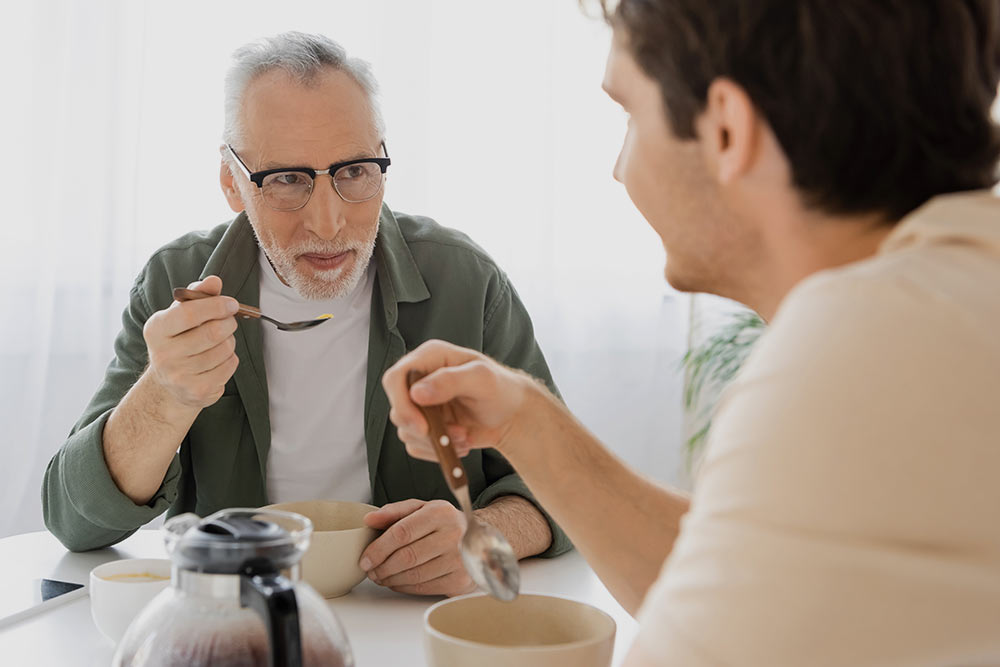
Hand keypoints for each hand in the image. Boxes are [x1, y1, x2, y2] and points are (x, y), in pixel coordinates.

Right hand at [142, 275, 240, 408]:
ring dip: (230, 342)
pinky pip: (229, 366)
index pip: (189, 314)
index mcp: (156, 329)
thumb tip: (214, 281)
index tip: (232, 304)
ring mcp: (179, 376)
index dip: (216, 306)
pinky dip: (231, 359)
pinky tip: (219, 360)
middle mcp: (163, 354)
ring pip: (224, 349)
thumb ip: (198, 296)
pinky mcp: (197, 391)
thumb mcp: (181, 314)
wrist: (169, 383)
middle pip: (212, 332)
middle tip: (229, 322)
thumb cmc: (179, 340)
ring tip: (221, 342)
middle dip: (228, 324)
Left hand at [359, 498, 476, 596]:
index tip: (365, 558)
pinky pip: (424, 587)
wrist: (478, 539)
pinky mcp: (460, 580)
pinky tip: (397, 582)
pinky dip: (404, 587)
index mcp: (440, 513)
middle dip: (382, 567)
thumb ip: (394, 512)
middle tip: (371, 571)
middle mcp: (453, 535)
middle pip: (406, 556)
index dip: (379, 548)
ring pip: (414, 575)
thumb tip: (369, 519)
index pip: (402, 532)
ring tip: (381, 576)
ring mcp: (459, 559)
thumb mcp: (421, 509)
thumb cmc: (444, 524)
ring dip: (390, 579)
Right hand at [381, 339, 537, 461]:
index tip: (423, 426)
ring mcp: (420, 405)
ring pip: (405, 431)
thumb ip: (450, 381)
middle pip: (398, 409)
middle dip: (425, 429)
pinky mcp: (424, 426)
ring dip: (436, 442)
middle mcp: (420, 380)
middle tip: (455, 434)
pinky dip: (437, 451)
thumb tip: (416, 393)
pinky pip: (415, 446)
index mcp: (429, 358)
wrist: (511, 415)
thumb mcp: (481, 378)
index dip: (402, 403)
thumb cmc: (501, 389)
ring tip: (464, 436)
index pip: (396, 378)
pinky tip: (460, 443)